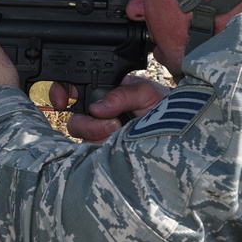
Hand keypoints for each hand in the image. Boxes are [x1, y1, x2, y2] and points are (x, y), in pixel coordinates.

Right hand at [52, 75, 169, 142]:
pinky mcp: (106, 152)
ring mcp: (101, 135)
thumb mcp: (146, 92)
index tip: (62, 101)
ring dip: (99, 134)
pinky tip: (119, 143)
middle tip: (110, 124)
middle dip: (86, 123)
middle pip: (74, 119)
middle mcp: (98, 114)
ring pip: (82, 138)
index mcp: (103, 92)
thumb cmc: (164, 108)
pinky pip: (93, 152)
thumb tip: (97, 108)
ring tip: (121, 131)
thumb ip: (122, 94)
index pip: (73, 89)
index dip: (61, 92)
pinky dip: (104, 147)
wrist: (180, 134)